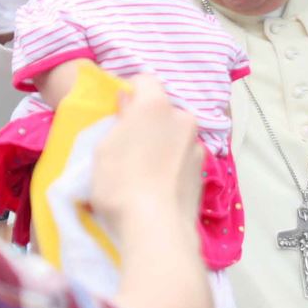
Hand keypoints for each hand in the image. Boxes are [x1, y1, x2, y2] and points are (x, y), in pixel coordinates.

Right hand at [91, 75, 203, 238]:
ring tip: (144, 170)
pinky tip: (159, 185)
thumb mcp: (104, 149)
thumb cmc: (120, 184)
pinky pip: (184, 157)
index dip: (131, 91)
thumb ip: (119, 119)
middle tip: (128, 143)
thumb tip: (127, 101)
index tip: (118, 109)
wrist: (157, 227)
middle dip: (149, 120)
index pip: (146, 80)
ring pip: (176, 135)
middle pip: (164, 109)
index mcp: (156, 105)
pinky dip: (173, 163)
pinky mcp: (203, 170)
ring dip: (163, 142)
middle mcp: (183, 118)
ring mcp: (197, 145)